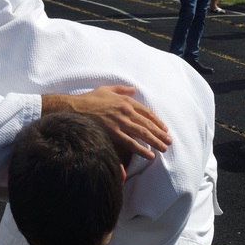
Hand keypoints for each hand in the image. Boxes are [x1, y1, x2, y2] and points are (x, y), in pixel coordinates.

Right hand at [42, 86, 171, 159]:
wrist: (75, 108)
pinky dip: (142, 149)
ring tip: (164, 148)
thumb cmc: (89, 99)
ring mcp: (120, 122)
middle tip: (169, 141)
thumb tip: (133, 90)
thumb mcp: (106, 89)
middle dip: (160, 133)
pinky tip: (149, 155)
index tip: (164, 128)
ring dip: (156, 142)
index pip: (146, 112)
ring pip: (143, 134)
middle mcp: (126, 110)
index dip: (157, 121)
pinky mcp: (113, 132)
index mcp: (125, 100)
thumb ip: (121, 89)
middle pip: (148, 124)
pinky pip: (131, 143)